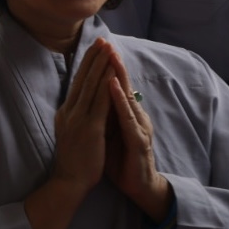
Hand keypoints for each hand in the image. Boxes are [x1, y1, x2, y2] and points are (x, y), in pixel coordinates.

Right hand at [22, 42, 113, 228]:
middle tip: (102, 40)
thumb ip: (76, 118)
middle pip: (83, 79)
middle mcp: (70, 111)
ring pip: (91, 86)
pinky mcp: (89, 127)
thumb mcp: (71, 134)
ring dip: (100, 65)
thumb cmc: (74, 161)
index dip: (87, 64)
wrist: (69, 181)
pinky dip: (106, 84)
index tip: (95, 49)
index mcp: (67, 112)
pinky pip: (99, 101)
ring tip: (108, 49)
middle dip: (94, 58)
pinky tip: (113, 72)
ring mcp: (78, 118)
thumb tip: (81, 104)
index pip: (78, 83)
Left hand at [100, 41, 171, 220]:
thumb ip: (103, 116)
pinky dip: (121, 103)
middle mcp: (134, 116)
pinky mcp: (139, 141)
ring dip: (119, 78)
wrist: (139, 186)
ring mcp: (138, 127)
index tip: (96, 48)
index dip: (105, 68)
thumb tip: (89, 99)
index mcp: (125, 115)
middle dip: (113, 64)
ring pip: (128, 98)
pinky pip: (129, 119)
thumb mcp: (108, 133)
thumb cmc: (122, 159)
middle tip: (105, 42)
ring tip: (111, 58)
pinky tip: (115, 90)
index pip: (114, 87)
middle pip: (122, 86)